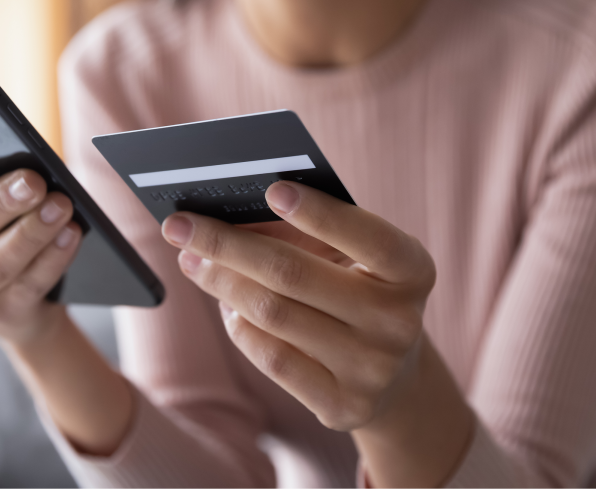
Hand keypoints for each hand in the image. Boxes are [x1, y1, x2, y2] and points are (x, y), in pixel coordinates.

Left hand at [160, 182, 436, 431]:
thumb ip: (311, 234)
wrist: (395, 377)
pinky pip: (272, 358)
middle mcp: (400, 322)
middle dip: (227, 244)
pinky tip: (226, 306)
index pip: (370, 238)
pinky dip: (240, 326)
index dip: (322, 215)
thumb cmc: (362, 292)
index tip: (272, 189)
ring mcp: (372, 370)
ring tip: (193, 260)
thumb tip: (231, 217)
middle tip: (181, 225)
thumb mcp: (357, 258)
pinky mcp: (342, 406)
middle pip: (295, 275)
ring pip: (274, 315)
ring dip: (221, 282)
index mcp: (414, 271)